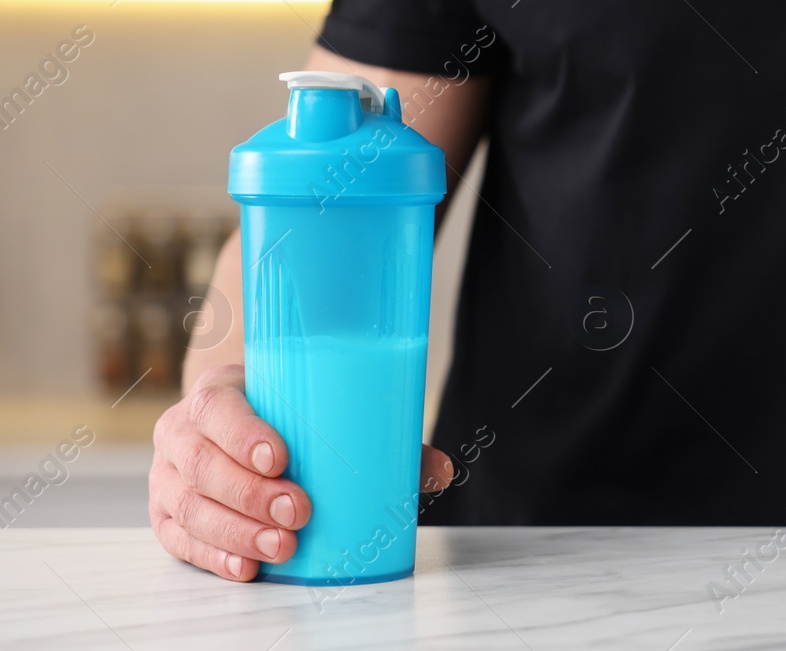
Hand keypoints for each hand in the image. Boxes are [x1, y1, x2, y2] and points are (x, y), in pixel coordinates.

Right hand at [150, 364, 454, 580]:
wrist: (235, 425)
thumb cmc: (285, 418)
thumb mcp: (320, 414)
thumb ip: (379, 439)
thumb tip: (439, 469)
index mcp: (216, 394)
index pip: (217, 407)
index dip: (243, 432)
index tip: (280, 456)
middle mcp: (182, 433)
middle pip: (204, 465)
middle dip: (251, 493)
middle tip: (299, 510)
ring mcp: (168, 478)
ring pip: (191, 508)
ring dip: (237, 532)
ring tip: (284, 546)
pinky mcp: (168, 517)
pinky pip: (181, 541)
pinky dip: (214, 557)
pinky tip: (247, 568)